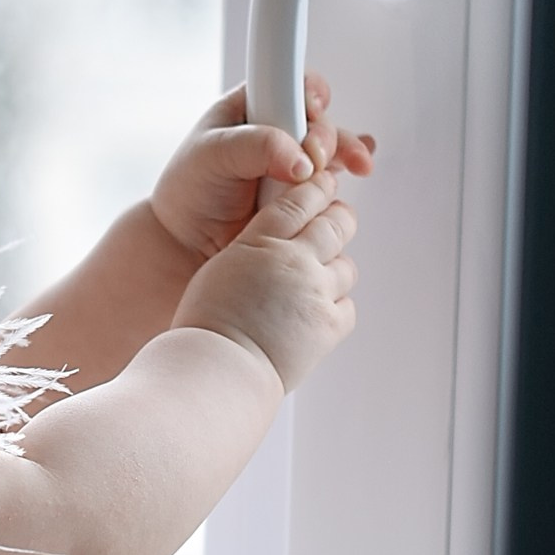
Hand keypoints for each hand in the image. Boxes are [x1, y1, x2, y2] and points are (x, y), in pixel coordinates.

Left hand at [150, 73, 375, 266]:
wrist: (187, 244)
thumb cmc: (189, 192)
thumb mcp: (212, 155)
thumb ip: (257, 147)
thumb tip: (301, 159)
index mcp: (250, 106)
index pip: (289, 83)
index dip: (307, 93)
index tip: (312, 108)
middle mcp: (276, 129)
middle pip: (318, 117)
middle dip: (324, 135)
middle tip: (313, 158)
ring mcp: (292, 159)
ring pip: (332, 144)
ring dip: (345, 151)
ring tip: (346, 166)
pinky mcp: (303, 190)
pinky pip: (335, 172)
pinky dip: (349, 168)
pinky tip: (358, 167)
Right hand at [172, 169, 358, 390]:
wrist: (218, 370)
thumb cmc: (207, 326)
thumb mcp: (220, 270)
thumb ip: (252, 251)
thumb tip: (275, 245)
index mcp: (260, 242)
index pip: (298, 201)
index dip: (317, 189)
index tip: (323, 184)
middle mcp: (294, 261)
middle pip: (335, 225)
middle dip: (340, 219)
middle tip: (338, 221)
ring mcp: (316, 292)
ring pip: (346, 266)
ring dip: (335, 269)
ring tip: (318, 281)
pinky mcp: (329, 324)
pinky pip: (347, 305)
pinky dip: (336, 307)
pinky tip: (317, 313)